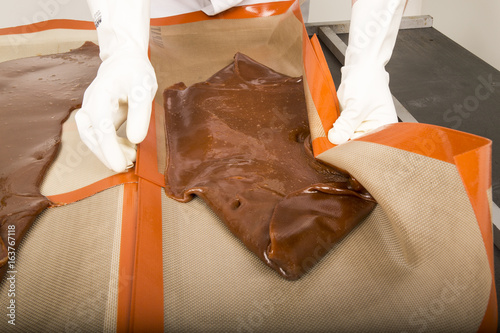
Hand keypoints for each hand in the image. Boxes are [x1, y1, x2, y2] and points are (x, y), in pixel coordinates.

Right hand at [76, 0, 155, 171]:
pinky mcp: (97, 118)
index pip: (101, 126)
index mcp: (100, 94)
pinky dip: (112, 146)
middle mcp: (90, 104)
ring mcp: (91, 111)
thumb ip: (140, 113)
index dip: (108, 148)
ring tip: (132, 158)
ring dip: (109, 152)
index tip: (118, 164)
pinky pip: (99, 136)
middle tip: (129, 164)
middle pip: (91, 135)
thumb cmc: (135, 71)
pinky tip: (128, 150)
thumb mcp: (143, 87)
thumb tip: (135, 139)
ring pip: (92, 138)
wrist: (125, 60)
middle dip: (107, 153)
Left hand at [328, 65, 396, 143]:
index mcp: (384, 127)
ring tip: (331, 133)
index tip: (335, 149)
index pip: (366, 146)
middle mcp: (375, 129)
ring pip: (347, 138)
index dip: (350, 149)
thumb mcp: (356, 105)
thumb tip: (335, 139)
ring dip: (338, 136)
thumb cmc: (366, 80)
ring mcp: (363, 125)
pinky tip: (332, 127)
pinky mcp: (353, 121)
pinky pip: (343, 130)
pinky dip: (337, 129)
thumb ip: (346, 124)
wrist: (362, 65)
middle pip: (356, 144)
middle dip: (342, 143)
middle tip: (330, 140)